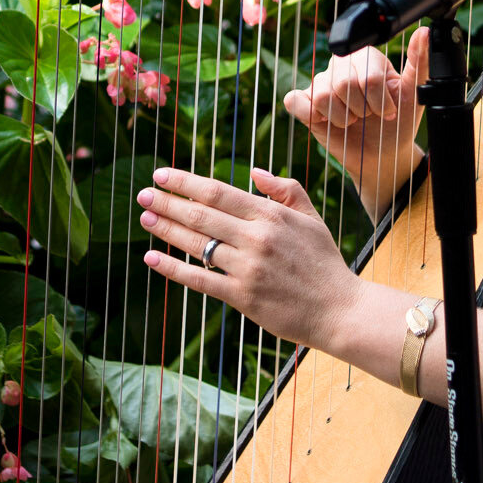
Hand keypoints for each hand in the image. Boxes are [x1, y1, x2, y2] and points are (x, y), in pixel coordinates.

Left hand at [138, 165, 361, 350]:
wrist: (339, 310)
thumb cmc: (324, 262)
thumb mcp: (311, 218)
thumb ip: (285, 190)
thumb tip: (253, 172)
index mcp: (271, 215)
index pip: (217, 191)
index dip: (184, 182)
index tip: (161, 175)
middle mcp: (257, 238)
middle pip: (201, 214)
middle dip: (167, 202)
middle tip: (143, 195)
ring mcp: (248, 268)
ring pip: (197, 244)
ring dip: (166, 229)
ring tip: (145, 218)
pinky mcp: (243, 297)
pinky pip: (200, 279)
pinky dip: (173, 268)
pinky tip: (153, 259)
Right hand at [281, 24, 428, 219]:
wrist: (381, 153)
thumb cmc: (397, 122)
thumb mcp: (413, 95)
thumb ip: (420, 62)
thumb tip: (425, 32)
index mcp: (367, 57)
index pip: (368, 77)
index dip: (379, 102)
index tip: (388, 112)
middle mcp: (341, 64)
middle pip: (344, 83)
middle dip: (361, 109)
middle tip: (368, 115)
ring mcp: (320, 82)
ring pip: (323, 95)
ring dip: (342, 118)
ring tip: (351, 120)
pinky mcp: (304, 102)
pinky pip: (295, 101)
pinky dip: (310, 113)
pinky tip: (326, 121)